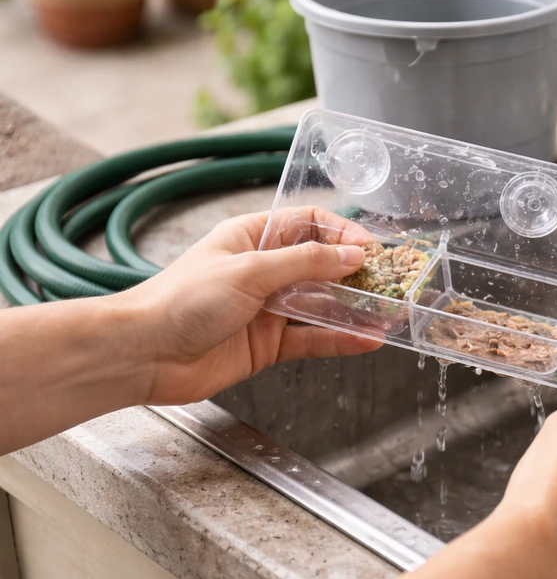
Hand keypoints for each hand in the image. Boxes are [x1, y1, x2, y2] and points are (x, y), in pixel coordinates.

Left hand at [122, 207, 381, 405]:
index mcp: (252, 237)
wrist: (143, 354)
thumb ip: (306, 263)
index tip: (371, 248)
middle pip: (322, 265)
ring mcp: (267, 308)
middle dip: (357, 273)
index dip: (343, 232)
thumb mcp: (249, 271)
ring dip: (355, 308)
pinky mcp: (268, 343)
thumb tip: (352, 255)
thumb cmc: (181, 300)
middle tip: (390, 282)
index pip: (310, 224)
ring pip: (322, 303)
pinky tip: (367, 339)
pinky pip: (313, 337)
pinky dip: (340, 339)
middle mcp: (263, 270)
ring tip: (389, 312)